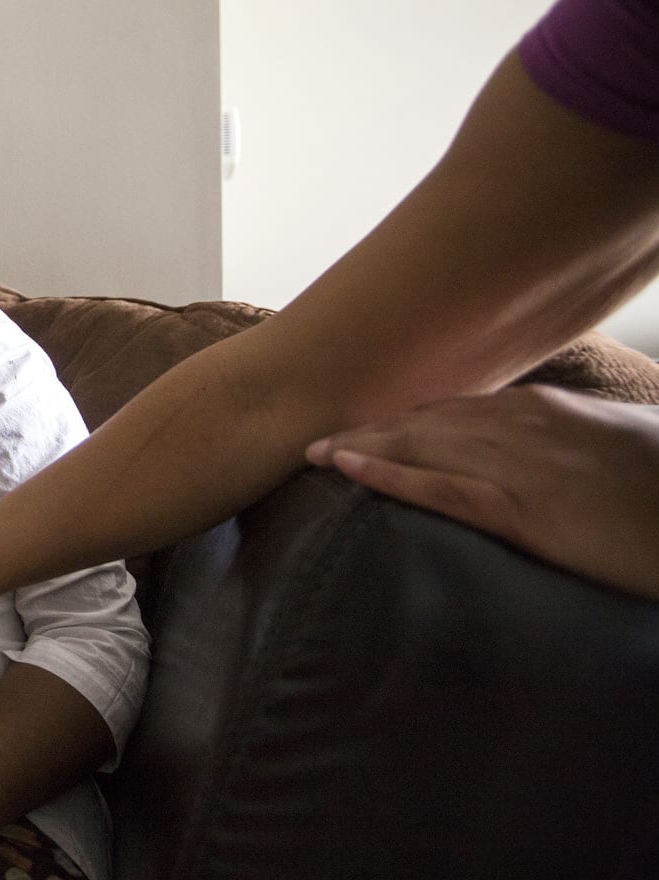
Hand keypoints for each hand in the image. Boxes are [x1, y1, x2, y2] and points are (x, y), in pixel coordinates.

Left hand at [307, 385, 658, 599]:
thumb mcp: (607, 450)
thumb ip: (559, 446)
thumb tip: (528, 459)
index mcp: (541, 410)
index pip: (451, 409)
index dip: (399, 420)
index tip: (358, 426)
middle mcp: (523, 425)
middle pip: (423, 422)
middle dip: (365, 429)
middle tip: (312, 437)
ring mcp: (522, 465)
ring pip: (419, 446)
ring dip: (360, 447)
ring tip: (311, 453)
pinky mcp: (528, 510)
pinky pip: (443, 488)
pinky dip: (389, 475)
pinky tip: (347, 470)